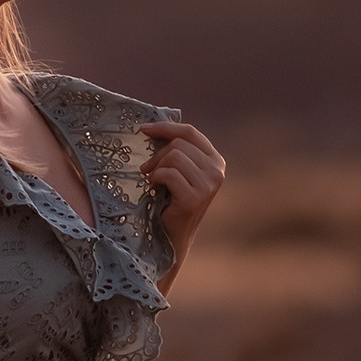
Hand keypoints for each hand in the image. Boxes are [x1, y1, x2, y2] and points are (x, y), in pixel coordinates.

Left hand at [139, 120, 225, 280]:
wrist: (171, 235)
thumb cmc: (169, 200)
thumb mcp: (178, 171)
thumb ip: (176, 150)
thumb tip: (152, 125)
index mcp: (215, 161)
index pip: (190, 133)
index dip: (165, 127)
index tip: (143, 129)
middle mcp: (217, 171)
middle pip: (178, 144)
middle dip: (157, 155)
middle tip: (149, 171)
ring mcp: (208, 185)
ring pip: (173, 157)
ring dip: (156, 169)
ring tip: (155, 183)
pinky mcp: (195, 198)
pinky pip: (168, 174)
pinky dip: (155, 179)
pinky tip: (155, 190)